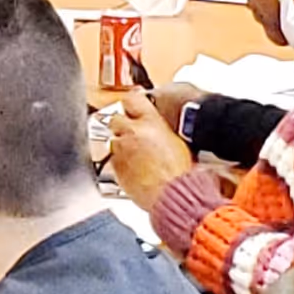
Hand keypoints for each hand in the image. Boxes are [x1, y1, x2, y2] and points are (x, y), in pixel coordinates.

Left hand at [107, 89, 194, 208]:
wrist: (173, 194)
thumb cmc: (180, 172)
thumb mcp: (178, 140)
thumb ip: (161, 129)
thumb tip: (156, 125)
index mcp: (151, 122)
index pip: (131, 99)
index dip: (130, 102)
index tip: (131, 104)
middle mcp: (132, 133)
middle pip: (115, 119)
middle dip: (122, 125)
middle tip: (132, 133)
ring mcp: (121, 150)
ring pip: (112, 140)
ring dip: (120, 144)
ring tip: (135, 155)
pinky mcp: (114, 167)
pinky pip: (112, 159)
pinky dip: (119, 161)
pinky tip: (132, 167)